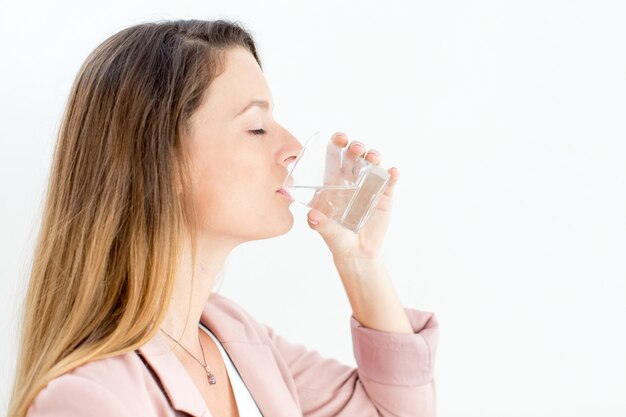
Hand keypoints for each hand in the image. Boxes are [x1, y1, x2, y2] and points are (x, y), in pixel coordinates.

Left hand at [306, 132, 398, 260]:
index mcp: (335, 182)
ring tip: (373, 157)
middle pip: (355, 155)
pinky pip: (390, 181)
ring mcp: (370, 186)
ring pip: (373, 164)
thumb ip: (320, 224)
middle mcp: (353, 179)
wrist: (358, 253)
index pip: (335, 157)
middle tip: (356, 148)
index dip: (336, 144)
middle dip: (356, 146)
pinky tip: (393, 172)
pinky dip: (392, 174)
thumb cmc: (337, 238)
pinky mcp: (385, 196)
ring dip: (374, 156)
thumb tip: (312, 216)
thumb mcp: (327, 232)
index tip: (338, 138)